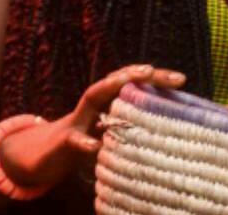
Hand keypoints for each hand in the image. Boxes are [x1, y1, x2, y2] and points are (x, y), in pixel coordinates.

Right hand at [0, 63, 185, 190]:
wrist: (45, 158)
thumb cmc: (88, 142)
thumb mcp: (113, 132)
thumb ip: (134, 125)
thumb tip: (172, 127)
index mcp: (110, 102)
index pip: (135, 84)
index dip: (157, 79)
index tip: (181, 79)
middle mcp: (95, 104)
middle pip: (117, 81)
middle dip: (136, 73)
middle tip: (155, 70)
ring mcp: (78, 119)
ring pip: (93, 96)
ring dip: (110, 86)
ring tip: (128, 80)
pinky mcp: (65, 140)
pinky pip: (75, 139)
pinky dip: (84, 141)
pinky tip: (95, 144)